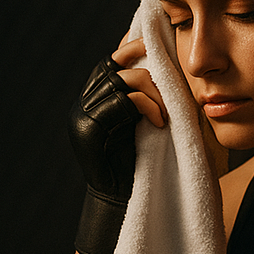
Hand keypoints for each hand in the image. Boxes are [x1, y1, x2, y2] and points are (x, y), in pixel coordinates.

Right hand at [69, 41, 165, 253]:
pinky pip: (123, 102)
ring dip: (153, 92)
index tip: (158, 48)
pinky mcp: (88, 130)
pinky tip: (159, 123)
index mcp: (92, 102)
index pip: (109, 63)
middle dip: (148, 70)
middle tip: (171, 87)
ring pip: (122, 81)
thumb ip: (141, 101)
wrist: (123, 205)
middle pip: (114, 66)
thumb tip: (162, 70)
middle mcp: (82, 105)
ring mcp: (81, 117)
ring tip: (166, 113)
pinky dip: (147, 106)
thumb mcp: (141, 127)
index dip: (132, 50)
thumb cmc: (140, 168)